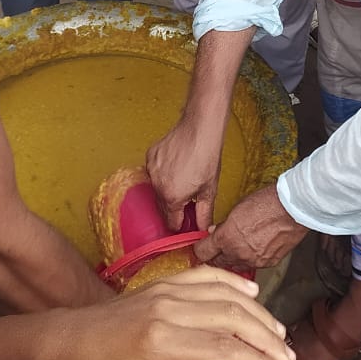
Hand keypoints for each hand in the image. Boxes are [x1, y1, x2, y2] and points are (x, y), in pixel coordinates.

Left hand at [69, 268, 295, 359]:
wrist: (69, 341)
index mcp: (162, 341)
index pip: (224, 348)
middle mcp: (168, 309)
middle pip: (231, 318)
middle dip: (265, 339)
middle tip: (287, 358)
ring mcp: (165, 291)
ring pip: (224, 295)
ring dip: (256, 313)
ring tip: (277, 334)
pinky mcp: (162, 284)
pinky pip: (204, 277)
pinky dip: (231, 284)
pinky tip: (251, 295)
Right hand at [148, 116, 223, 230]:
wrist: (200, 129)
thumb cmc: (207, 157)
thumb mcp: (210, 191)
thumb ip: (204, 214)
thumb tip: (202, 230)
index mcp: (172, 197)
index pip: (171, 223)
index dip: (181, 223)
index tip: (186, 220)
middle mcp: (157, 186)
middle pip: (163, 207)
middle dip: (174, 206)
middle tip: (189, 197)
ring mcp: (152, 170)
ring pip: (157, 189)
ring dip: (168, 189)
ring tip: (184, 178)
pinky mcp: (150, 156)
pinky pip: (154, 172)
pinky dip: (163, 173)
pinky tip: (176, 166)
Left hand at [194, 185, 307, 270]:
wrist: (293, 209)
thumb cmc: (267, 203)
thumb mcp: (237, 208)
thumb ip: (223, 224)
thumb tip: (215, 231)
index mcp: (226, 238)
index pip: (202, 253)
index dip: (199, 250)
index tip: (199, 248)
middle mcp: (238, 253)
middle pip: (217, 262)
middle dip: (215, 256)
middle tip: (216, 248)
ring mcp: (254, 261)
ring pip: (235, 266)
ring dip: (232, 259)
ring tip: (237, 247)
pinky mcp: (268, 264)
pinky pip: (253, 265)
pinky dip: (250, 259)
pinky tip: (254, 248)